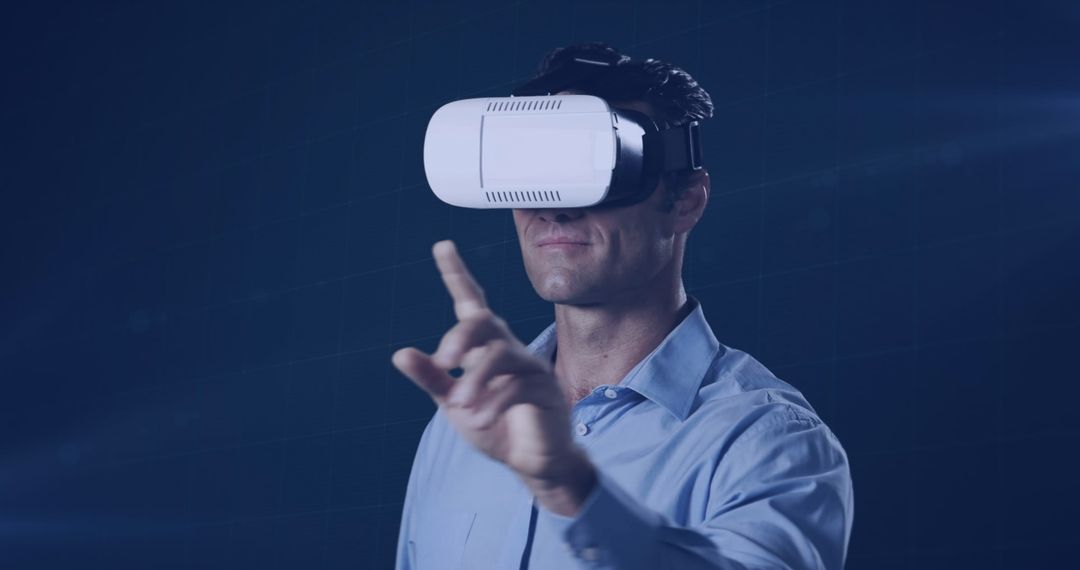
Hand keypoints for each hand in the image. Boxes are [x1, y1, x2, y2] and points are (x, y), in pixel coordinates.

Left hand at [391, 240, 589, 492]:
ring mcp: (530, 367)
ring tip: (460, 405)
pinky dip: (493, 403)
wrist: (530, 462)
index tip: (442, 245)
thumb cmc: (495, 426)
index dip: (457, 274)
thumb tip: (400, 353)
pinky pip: (517, 387)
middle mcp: (508, 349)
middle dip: (459, 336)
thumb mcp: (454, 403)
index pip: (471, 303)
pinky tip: (479, 420)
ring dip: (475, 380)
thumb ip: (433, 378)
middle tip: (443, 361)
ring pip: (500, 354)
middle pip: (484, 321)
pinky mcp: (546, 390)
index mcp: (484, 347)